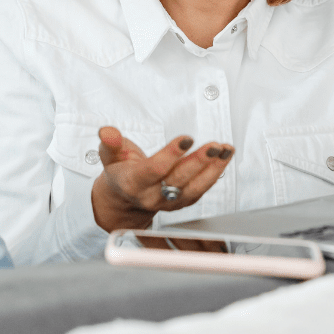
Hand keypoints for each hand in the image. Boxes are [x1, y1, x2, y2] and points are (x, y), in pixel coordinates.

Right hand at [90, 126, 233, 232]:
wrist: (125, 199)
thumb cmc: (120, 172)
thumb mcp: (109, 155)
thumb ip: (110, 142)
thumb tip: (108, 131)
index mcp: (133, 183)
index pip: (155, 170)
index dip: (171, 154)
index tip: (186, 139)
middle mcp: (152, 196)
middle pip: (178, 179)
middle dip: (198, 161)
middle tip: (214, 145)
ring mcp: (169, 202)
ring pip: (194, 187)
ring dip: (213, 168)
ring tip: (225, 150)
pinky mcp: (182, 202)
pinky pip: (201, 189)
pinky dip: (215, 172)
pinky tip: (223, 157)